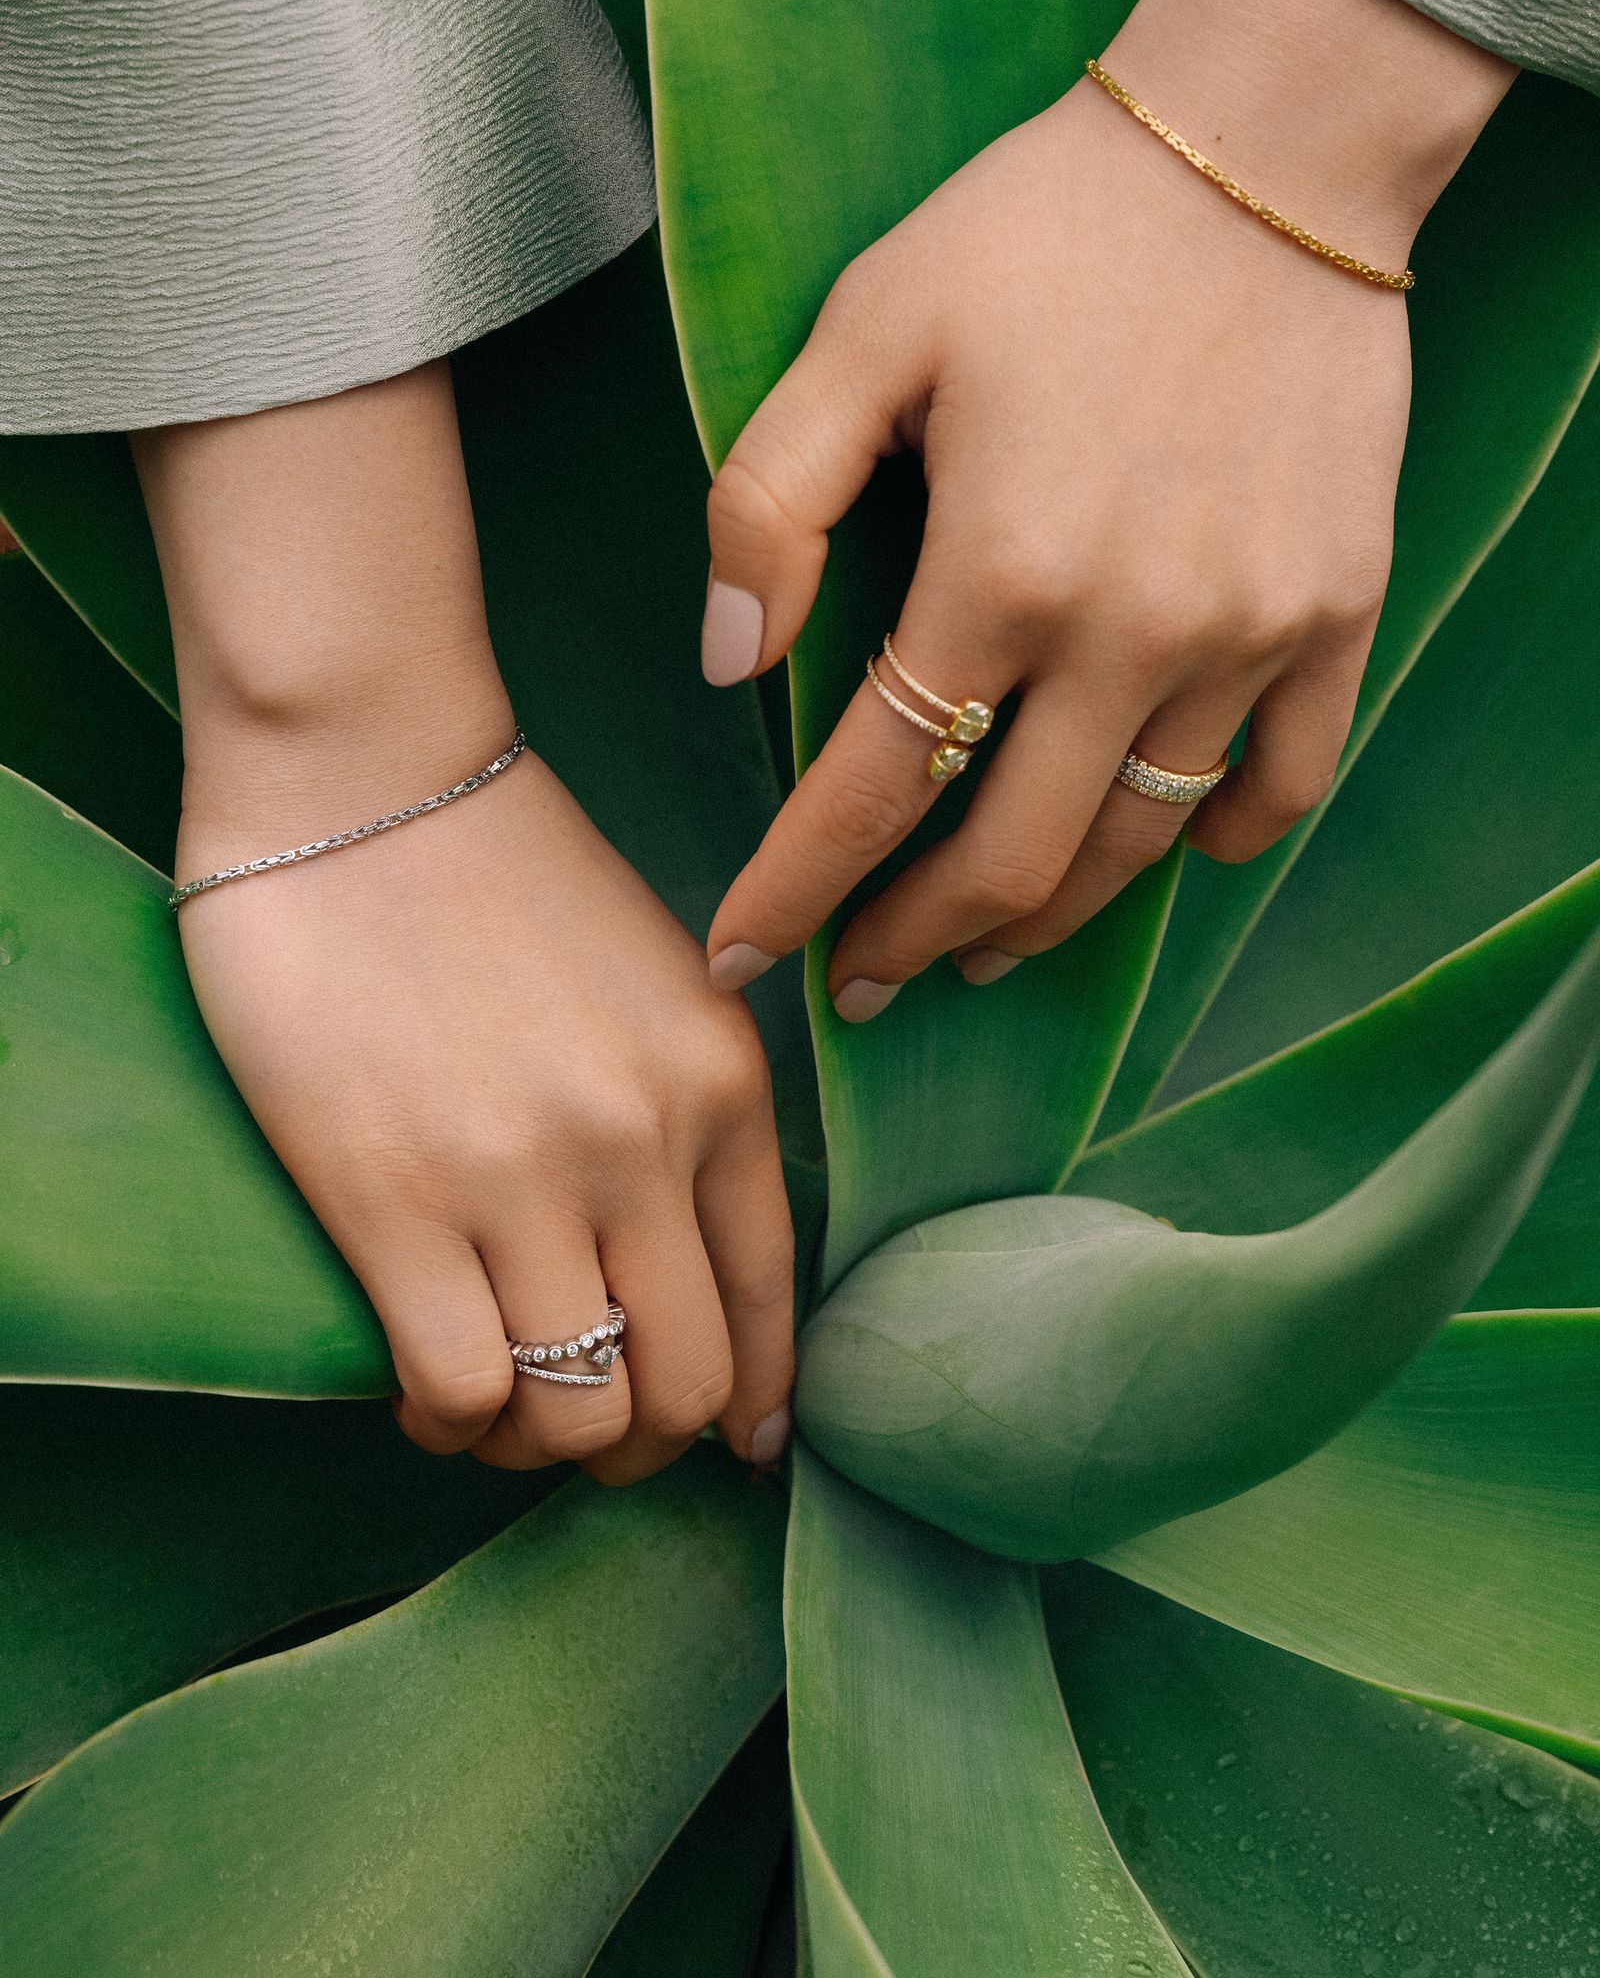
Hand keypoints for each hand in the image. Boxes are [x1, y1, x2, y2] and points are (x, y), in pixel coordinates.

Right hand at [137, 366, 793, 1478]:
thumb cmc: (499, 866)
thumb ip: (687, 1104)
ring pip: (578, 1413)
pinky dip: (450, 1423)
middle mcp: (647, 1146)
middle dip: (645, 1443)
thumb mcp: (654, 977)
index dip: (748, 1397)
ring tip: (497, 1412)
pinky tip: (427, 1391)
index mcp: (721, 1084)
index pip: (768, 1303)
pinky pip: (461, 1392)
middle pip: (684, 1385)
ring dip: (542, 1445)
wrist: (360, 776)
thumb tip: (683, 1245)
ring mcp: (525, 1181)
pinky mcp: (395, 1204)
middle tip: (587, 1429)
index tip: (725, 1437)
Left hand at [699, 0, 1514, 1017]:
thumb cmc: (1045, 229)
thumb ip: (770, 501)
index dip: (796, 888)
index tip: (745, 956)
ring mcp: (1252, 632)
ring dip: (1049, 918)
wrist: (1269, 147)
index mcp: (999, 569)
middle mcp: (1133, 630)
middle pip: (1011, 860)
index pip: (875, 790)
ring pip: (1139, 845)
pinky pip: (1281, 780)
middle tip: (866, 977)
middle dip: (919, 941)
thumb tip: (729, 664)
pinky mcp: (1339, 609)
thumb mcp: (864, 329)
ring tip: (984, 942)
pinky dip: (1215, 837)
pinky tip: (1161, 848)